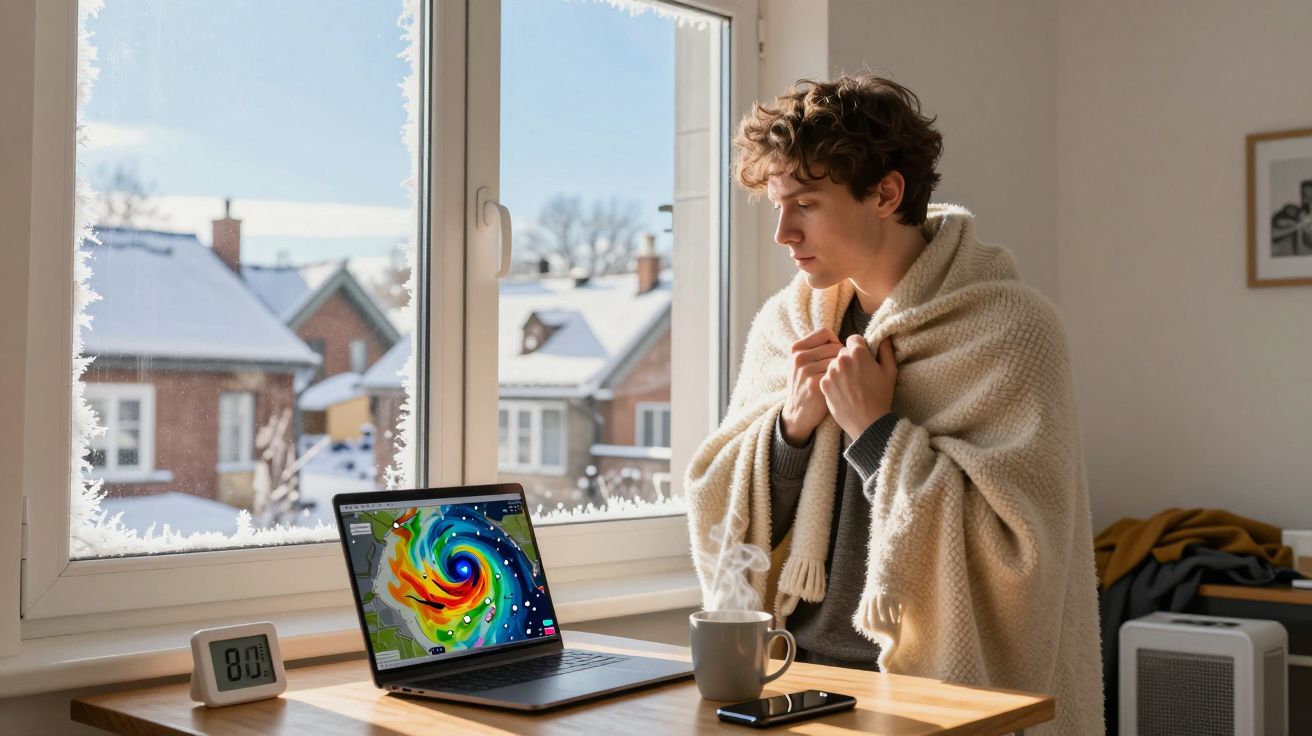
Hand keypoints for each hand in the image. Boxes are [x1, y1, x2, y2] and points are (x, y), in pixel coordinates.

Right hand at [780, 327, 841, 445]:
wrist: (798, 412)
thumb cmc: (806, 384)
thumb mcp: (802, 364)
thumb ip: (815, 348)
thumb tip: (843, 338)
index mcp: (796, 349)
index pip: (825, 332)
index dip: (835, 342)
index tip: (835, 355)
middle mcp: (799, 358)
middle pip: (835, 346)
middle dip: (842, 357)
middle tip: (841, 370)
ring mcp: (806, 371)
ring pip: (838, 360)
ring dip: (844, 369)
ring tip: (841, 379)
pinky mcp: (815, 384)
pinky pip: (838, 373)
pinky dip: (842, 380)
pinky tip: (839, 387)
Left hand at [819, 335, 896, 438]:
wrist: (868, 422)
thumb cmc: (882, 397)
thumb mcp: (890, 371)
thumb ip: (886, 350)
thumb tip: (884, 336)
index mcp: (858, 353)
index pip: (853, 339)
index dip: (859, 348)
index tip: (863, 360)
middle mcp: (841, 359)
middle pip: (842, 351)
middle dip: (849, 359)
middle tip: (858, 375)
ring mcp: (831, 372)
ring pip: (833, 364)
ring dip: (840, 370)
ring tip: (851, 385)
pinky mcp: (823, 384)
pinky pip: (827, 376)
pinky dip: (833, 382)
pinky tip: (843, 392)